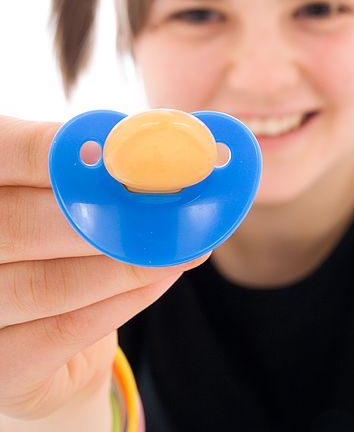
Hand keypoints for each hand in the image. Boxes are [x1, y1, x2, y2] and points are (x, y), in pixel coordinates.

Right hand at [0, 116, 208, 420]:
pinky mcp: (0, 368)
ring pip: (48, 284)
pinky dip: (121, 301)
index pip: (5, 155)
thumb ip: (87, 177)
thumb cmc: (54, 251)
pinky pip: (64, 331)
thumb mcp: (62, 202)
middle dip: (101, 213)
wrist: (43, 342)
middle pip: (20, 225)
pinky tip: (159, 276)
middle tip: (163, 200)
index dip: (55, 150)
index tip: (118, 146)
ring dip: (124, 261)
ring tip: (176, 244)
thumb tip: (147, 150)